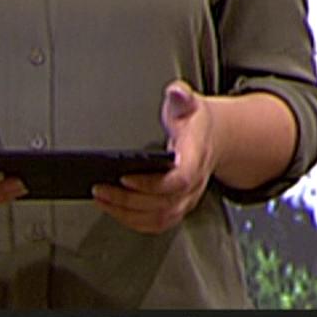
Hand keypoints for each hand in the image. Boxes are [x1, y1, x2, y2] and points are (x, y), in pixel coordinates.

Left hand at [93, 82, 214, 233]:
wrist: (215, 138)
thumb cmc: (197, 123)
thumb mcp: (191, 103)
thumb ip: (182, 96)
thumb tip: (177, 92)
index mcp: (196, 157)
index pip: (179, 179)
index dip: (152, 184)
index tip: (125, 176)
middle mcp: (194, 183)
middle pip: (163, 203)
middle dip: (127, 200)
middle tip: (101, 189)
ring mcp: (187, 198)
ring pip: (159, 218)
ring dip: (127, 213)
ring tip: (102, 199)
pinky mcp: (178, 206)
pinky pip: (158, 223)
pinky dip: (134, 221)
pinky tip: (115, 210)